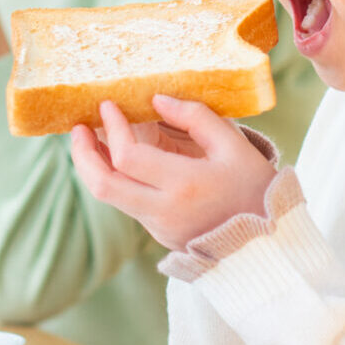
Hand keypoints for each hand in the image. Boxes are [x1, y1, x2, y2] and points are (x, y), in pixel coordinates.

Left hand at [69, 96, 277, 251]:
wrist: (268, 244)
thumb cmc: (255, 189)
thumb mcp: (234, 146)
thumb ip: (196, 117)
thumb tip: (156, 100)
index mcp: (184, 186)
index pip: (127, 158)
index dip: (111, 128)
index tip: (107, 105)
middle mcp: (164, 211)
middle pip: (102, 186)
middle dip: (81, 154)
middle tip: (77, 127)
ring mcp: (158, 227)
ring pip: (109, 198)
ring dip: (92, 167)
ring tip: (87, 139)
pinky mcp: (158, 233)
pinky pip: (126, 203)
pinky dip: (113, 177)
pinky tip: (114, 157)